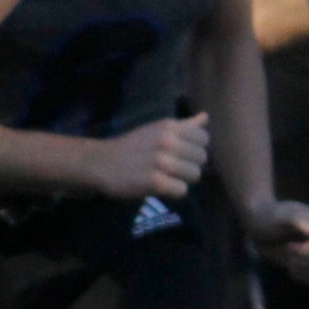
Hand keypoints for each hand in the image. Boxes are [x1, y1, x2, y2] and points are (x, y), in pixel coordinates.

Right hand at [87, 115, 208, 201]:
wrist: (103, 163)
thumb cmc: (134, 146)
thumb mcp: (157, 129)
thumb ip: (183, 125)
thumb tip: (206, 117)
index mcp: (170, 126)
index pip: (204, 138)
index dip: (196, 148)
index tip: (182, 153)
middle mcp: (167, 141)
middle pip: (201, 158)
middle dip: (190, 165)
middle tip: (172, 168)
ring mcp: (161, 161)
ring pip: (195, 175)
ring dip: (182, 179)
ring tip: (167, 177)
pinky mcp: (155, 182)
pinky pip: (182, 190)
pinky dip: (174, 192)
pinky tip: (161, 187)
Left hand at [246, 197, 308, 285]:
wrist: (259, 227)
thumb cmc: (267, 219)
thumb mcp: (278, 218)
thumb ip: (296, 220)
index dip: (307, 250)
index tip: (289, 247)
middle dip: (301, 259)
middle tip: (285, 251)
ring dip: (300, 268)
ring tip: (287, 260)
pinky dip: (302, 276)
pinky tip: (290, 268)